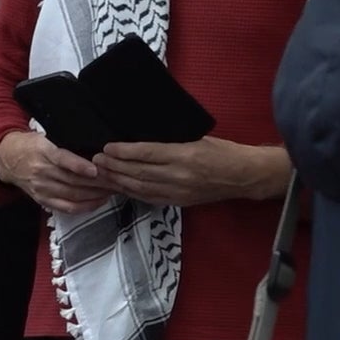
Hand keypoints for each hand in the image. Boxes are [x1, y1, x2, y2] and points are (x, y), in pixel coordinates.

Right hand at [0, 131, 110, 214]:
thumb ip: (64, 148)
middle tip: (117, 180)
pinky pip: (67, 207)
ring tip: (112, 190)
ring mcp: (41, 188)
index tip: (95, 169)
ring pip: (73, 194)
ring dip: (96, 194)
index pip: (61, 160)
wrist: (6, 159)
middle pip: (73, 180)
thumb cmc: (30, 145)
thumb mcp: (43, 138)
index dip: (79, 166)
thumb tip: (92, 155)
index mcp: (41, 152)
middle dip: (98, 182)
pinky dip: (85, 206)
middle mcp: (41, 171)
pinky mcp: (42, 199)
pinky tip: (98, 201)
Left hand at [93, 137, 282, 206]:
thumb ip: (169, 141)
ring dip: (118, 180)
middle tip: (95, 159)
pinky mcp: (179, 201)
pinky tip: (119, 186)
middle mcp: (179, 175)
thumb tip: (139, 137)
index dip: (124, 152)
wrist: (245, 176)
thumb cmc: (222, 151)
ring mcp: (178, 191)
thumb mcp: (195, 138)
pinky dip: (131, 191)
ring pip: (140, 187)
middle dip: (114, 166)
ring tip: (101, 172)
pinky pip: (149, 197)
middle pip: (138, 172)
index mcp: (184, 155)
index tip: (106, 147)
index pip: (147, 154)